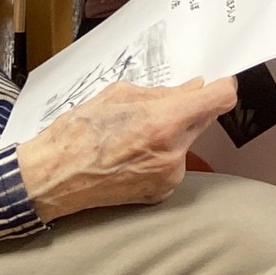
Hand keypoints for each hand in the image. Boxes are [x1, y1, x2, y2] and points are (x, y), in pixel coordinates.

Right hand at [16, 77, 237, 221]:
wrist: (52, 177)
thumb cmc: (77, 132)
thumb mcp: (118, 95)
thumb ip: (161, 92)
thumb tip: (193, 88)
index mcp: (163, 121)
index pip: (219, 100)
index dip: (223, 86)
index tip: (219, 81)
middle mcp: (173, 152)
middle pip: (203, 119)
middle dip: (188, 108)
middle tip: (159, 104)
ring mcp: (169, 176)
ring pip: (186, 141)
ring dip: (172, 132)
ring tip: (134, 133)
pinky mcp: (161, 193)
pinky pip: (173, 163)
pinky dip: (161, 154)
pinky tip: (131, 154)